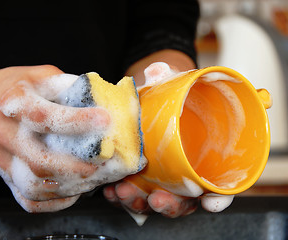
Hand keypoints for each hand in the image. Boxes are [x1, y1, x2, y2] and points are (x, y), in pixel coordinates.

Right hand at [0, 65, 110, 211]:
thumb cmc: (19, 88)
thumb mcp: (42, 75)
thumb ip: (69, 86)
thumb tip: (104, 101)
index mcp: (14, 103)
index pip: (44, 116)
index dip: (77, 120)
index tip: (105, 120)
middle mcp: (6, 134)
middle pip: (39, 160)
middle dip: (76, 166)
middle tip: (103, 162)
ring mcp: (4, 159)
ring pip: (33, 185)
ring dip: (68, 186)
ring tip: (93, 178)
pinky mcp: (6, 175)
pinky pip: (27, 199)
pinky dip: (53, 202)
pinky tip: (73, 192)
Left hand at [103, 51, 234, 220]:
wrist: (153, 100)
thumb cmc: (172, 97)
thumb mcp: (173, 84)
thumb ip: (167, 78)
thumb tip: (156, 71)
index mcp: (204, 158)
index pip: (220, 185)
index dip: (219, 198)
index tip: (210, 203)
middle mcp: (185, 173)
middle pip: (185, 201)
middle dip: (170, 205)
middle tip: (155, 198)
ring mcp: (162, 178)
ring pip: (156, 201)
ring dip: (139, 202)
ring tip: (122, 192)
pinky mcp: (140, 178)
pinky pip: (132, 193)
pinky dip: (120, 196)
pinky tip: (109, 190)